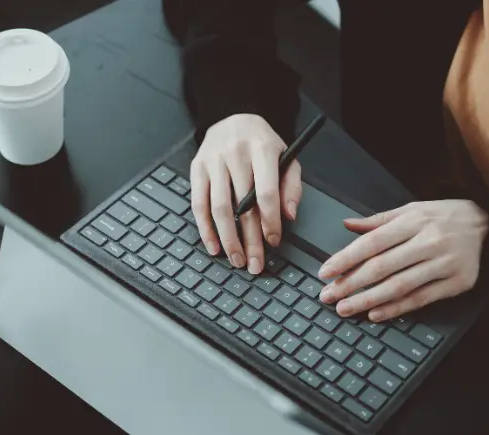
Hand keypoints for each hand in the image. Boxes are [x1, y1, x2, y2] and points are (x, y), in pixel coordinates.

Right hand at [190, 113, 302, 273]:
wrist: (233, 117)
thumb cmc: (261, 144)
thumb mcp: (286, 157)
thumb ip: (291, 186)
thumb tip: (288, 215)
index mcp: (262, 149)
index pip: (266, 192)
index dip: (270, 221)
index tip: (274, 241)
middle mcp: (235, 154)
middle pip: (242, 206)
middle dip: (249, 239)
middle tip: (254, 263)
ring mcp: (213, 161)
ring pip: (219, 208)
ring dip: (228, 238)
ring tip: (236, 259)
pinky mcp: (197, 168)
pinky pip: (198, 203)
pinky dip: (205, 228)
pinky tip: (213, 245)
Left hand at [318, 200, 488, 321]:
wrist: (487, 224)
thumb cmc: (442, 217)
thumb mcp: (410, 210)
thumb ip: (377, 221)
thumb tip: (346, 224)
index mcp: (413, 222)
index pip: (372, 243)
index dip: (345, 259)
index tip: (325, 272)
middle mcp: (429, 242)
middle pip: (381, 267)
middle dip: (350, 284)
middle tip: (328, 296)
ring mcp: (444, 264)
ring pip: (399, 286)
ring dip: (368, 300)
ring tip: (345, 308)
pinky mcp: (457, 283)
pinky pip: (420, 299)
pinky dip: (396, 308)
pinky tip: (375, 313)